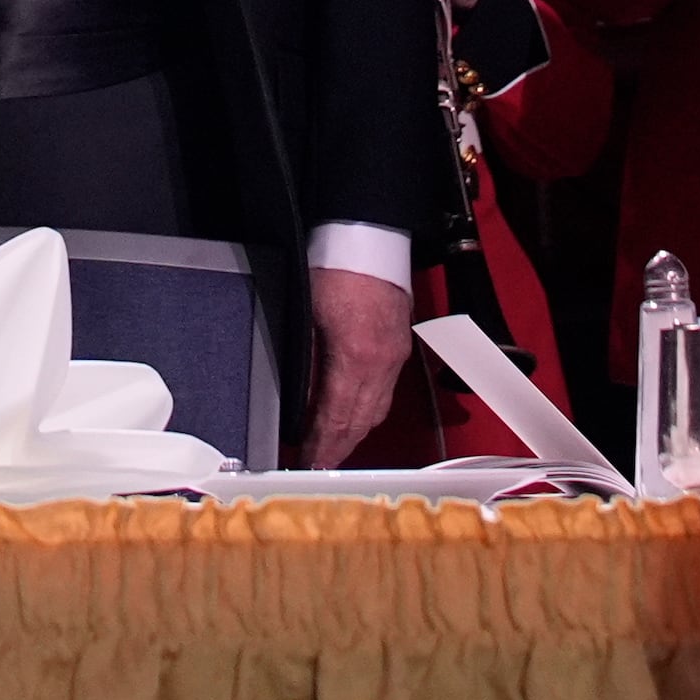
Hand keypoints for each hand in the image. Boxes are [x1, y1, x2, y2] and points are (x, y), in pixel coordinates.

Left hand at [302, 264, 408, 467]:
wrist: (368, 234)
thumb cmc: (335, 265)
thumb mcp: (306, 314)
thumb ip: (306, 362)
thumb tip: (299, 401)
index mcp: (356, 357)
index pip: (337, 418)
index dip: (321, 446)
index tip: (307, 462)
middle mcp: (382, 363)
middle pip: (362, 422)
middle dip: (339, 448)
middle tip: (317, 465)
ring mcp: (395, 356)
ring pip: (377, 411)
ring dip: (355, 433)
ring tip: (332, 446)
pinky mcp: (400, 346)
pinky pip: (386, 392)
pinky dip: (369, 411)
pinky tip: (354, 414)